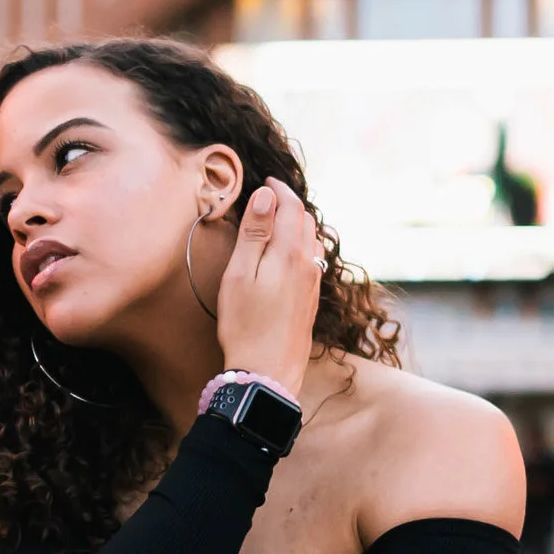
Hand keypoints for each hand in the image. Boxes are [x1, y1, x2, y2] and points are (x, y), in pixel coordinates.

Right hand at [213, 181, 321, 398]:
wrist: (267, 372)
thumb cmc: (245, 324)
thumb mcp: (240, 274)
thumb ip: (254, 232)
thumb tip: (266, 195)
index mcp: (290, 252)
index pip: (292, 206)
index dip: (280, 189)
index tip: (267, 180)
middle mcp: (308, 265)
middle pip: (306, 220)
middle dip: (290, 204)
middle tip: (270, 196)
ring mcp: (313, 284)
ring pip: (313, 241)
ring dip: (298, 224)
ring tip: (278, 220)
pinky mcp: (311, 301)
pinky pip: (313, 261)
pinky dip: (302, 245)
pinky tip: (288, 254)